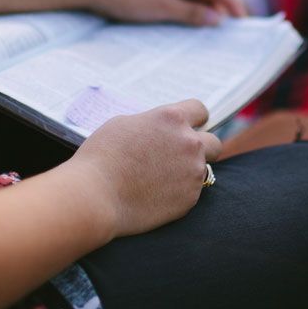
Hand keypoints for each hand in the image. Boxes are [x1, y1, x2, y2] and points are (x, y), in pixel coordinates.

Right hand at [71, 99, 221, 236]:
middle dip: (200, 147)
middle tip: (179, 157)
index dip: (194, 119)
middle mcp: (189, 142)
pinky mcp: (190, 198)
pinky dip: (179, 193)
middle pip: (213, 142)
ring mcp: (192, 172)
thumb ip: (151, 123)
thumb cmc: (101, 156)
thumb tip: (161, 129)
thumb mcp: (123, 124)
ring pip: (202, 169)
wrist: (94, 196)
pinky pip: (191, 192)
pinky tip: (155, 196)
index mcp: (172, 118)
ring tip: (161, 179)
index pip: (200, 110)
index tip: (187, 128)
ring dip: (188, 171)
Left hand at [88, 0, 246, 25]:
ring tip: (213, 28)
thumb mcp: (163, 8)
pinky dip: (190, 5)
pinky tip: (192, 20)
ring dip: (204, 7)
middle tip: (231, 28)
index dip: (230, 2)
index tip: (242, 20)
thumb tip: (217, 19)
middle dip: (219, 5)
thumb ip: (193, 13)